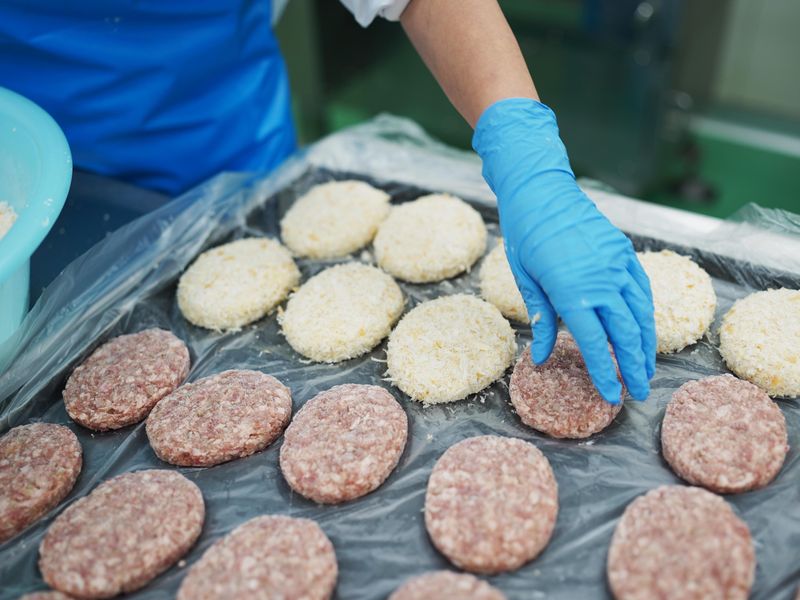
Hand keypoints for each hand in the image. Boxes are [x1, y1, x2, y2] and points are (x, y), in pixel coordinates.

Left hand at [473, 98, 655, 402]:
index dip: (605, 372)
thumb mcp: (525, 280)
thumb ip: (540, 320)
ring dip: (646, 345)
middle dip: (634, 367)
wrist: (541, 191)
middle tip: (638, 393)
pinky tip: (644, 332)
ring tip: (645, 370)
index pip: (596, 343)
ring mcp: (617, 264)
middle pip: (626, 334)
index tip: (612, 395)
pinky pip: (641, 290)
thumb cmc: (525, 235)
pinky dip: (645, 314)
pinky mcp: (624, 252)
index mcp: (572, 291)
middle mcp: (602, 280)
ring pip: (641, 314)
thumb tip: (542, 359)